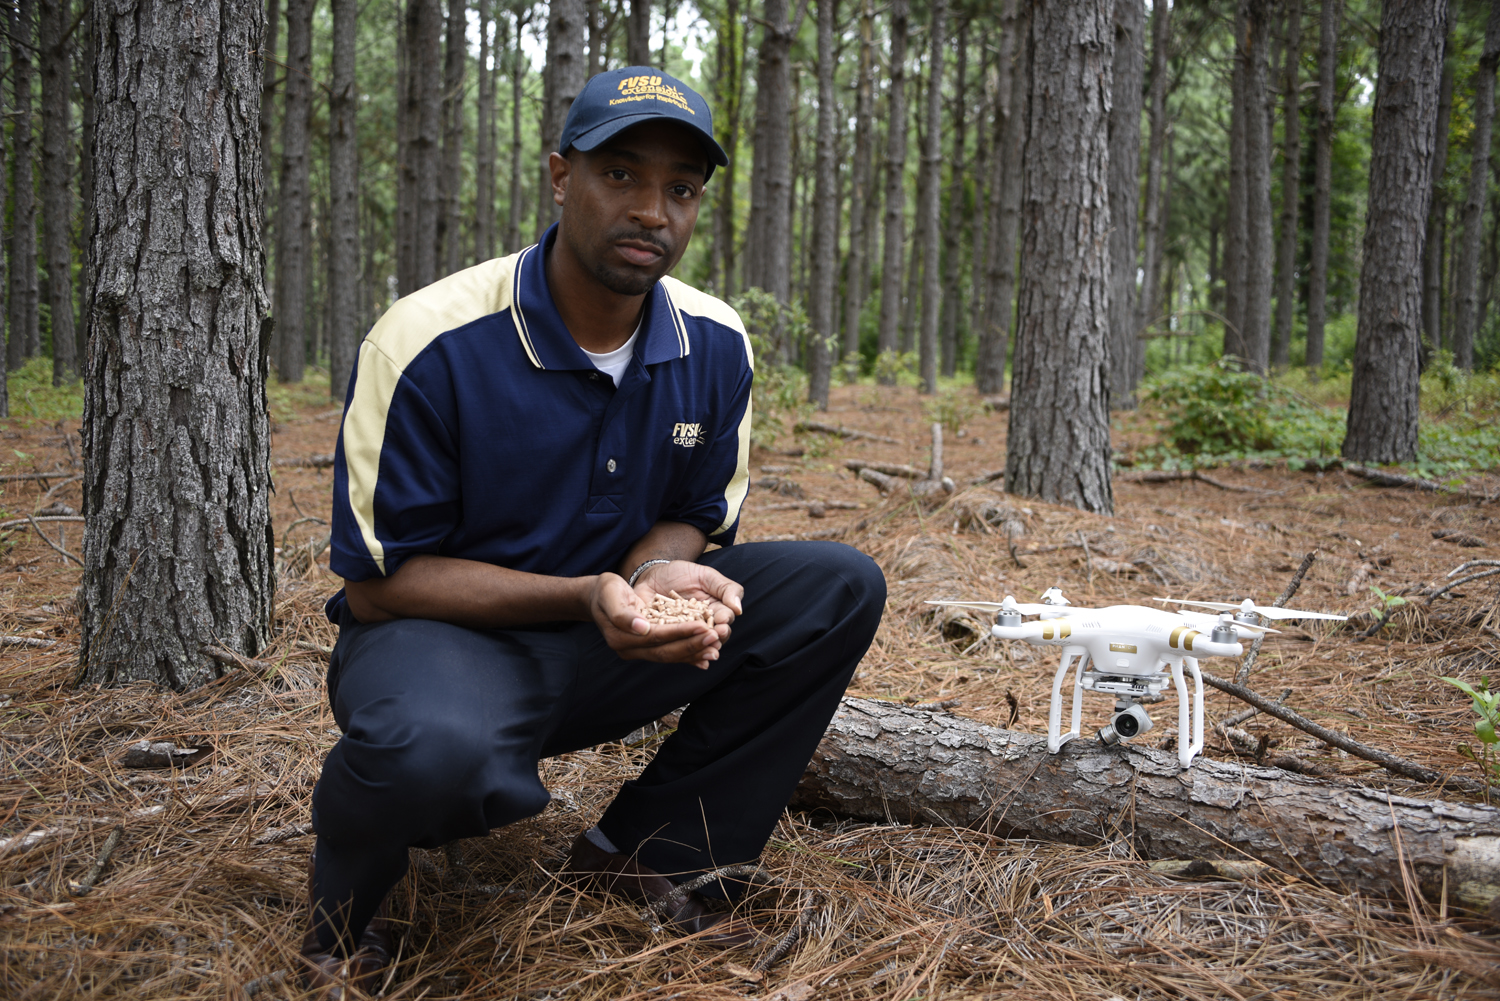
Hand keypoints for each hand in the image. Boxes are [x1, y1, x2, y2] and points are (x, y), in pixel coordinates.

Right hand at [588, 563, 740, 669]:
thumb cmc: (606, 591)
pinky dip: (688, 656)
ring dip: (694, 653)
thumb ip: (623, 613)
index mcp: (621, 637)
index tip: (704, 626)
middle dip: (693, 645)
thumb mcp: (610, 594)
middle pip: (666, 651)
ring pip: (670, 656)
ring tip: (716, 648)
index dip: (681, 633)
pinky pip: (669, 655)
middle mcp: (630, 649)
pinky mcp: (647, 649)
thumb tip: (642, 628)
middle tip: (716, 637)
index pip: (657, 636)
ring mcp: (638, 652)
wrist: (599, 597)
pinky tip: (705, 657)